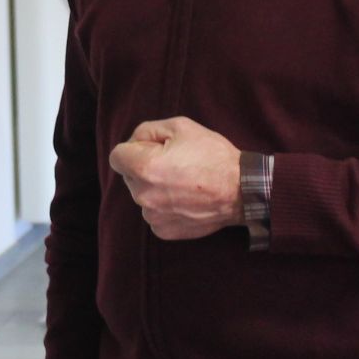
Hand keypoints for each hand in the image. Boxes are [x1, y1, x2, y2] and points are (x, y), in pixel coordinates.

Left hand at [108, 116, 242, 239]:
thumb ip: (148, 130)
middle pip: (129, 176)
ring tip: (183, 182)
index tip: (154, 149)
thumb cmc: (213, 156)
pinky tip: (185, 199)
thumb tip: (133, 142)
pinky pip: (154, 213)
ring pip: (142, 194)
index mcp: (144, 168)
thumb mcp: (181, 127)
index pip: (117, 156)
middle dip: (144, 167)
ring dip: (154, 187)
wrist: (241, 191)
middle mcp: (143, 195)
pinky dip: (164, 205)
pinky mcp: (163, 231)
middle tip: (174, 163)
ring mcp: (153, 216)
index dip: (135, 148)